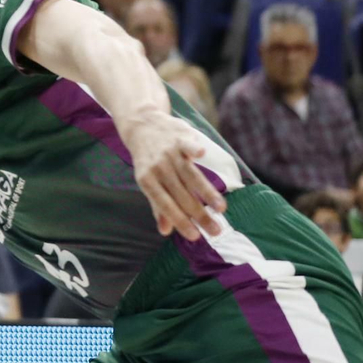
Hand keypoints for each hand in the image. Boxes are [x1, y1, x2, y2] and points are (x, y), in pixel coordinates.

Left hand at [119, 110, 225, 239]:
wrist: (140, 125)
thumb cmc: (148, 159)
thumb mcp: (147, 180)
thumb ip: (158, 205)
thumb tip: (165, 231)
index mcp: (147, 180)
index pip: (165, 205)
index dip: (180, 221)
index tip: (196, 236)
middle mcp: (158, 167)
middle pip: (181, 194)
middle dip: (200, 215)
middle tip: (217, 231)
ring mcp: (169, 152)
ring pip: (190, 175)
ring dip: (206, 192)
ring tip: (221, 209)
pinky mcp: (179, 138)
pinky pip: (187, 144)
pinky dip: (193, 149)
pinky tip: (202, 154)